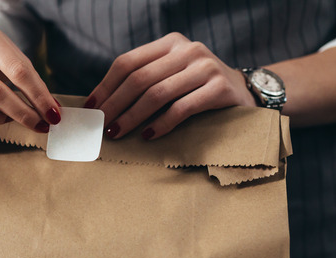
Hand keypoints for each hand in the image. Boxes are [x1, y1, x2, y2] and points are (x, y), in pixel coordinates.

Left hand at [86, 32, 255, 139]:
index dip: (106, 86)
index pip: (128, 62)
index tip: (91, 108)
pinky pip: (181, 108)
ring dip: (132, 117)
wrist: (244, 93)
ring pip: (157, 93)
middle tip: (101, 126)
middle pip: (139, 78)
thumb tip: (100, 105)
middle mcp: (188, 50)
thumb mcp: (170, 75)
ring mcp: (205, 67)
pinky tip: (147, 136)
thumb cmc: (196, 89)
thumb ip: (144, 81)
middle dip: (115, 105)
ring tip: (117, 133)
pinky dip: (160, 124)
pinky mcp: (220, 88)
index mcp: (170, 43)